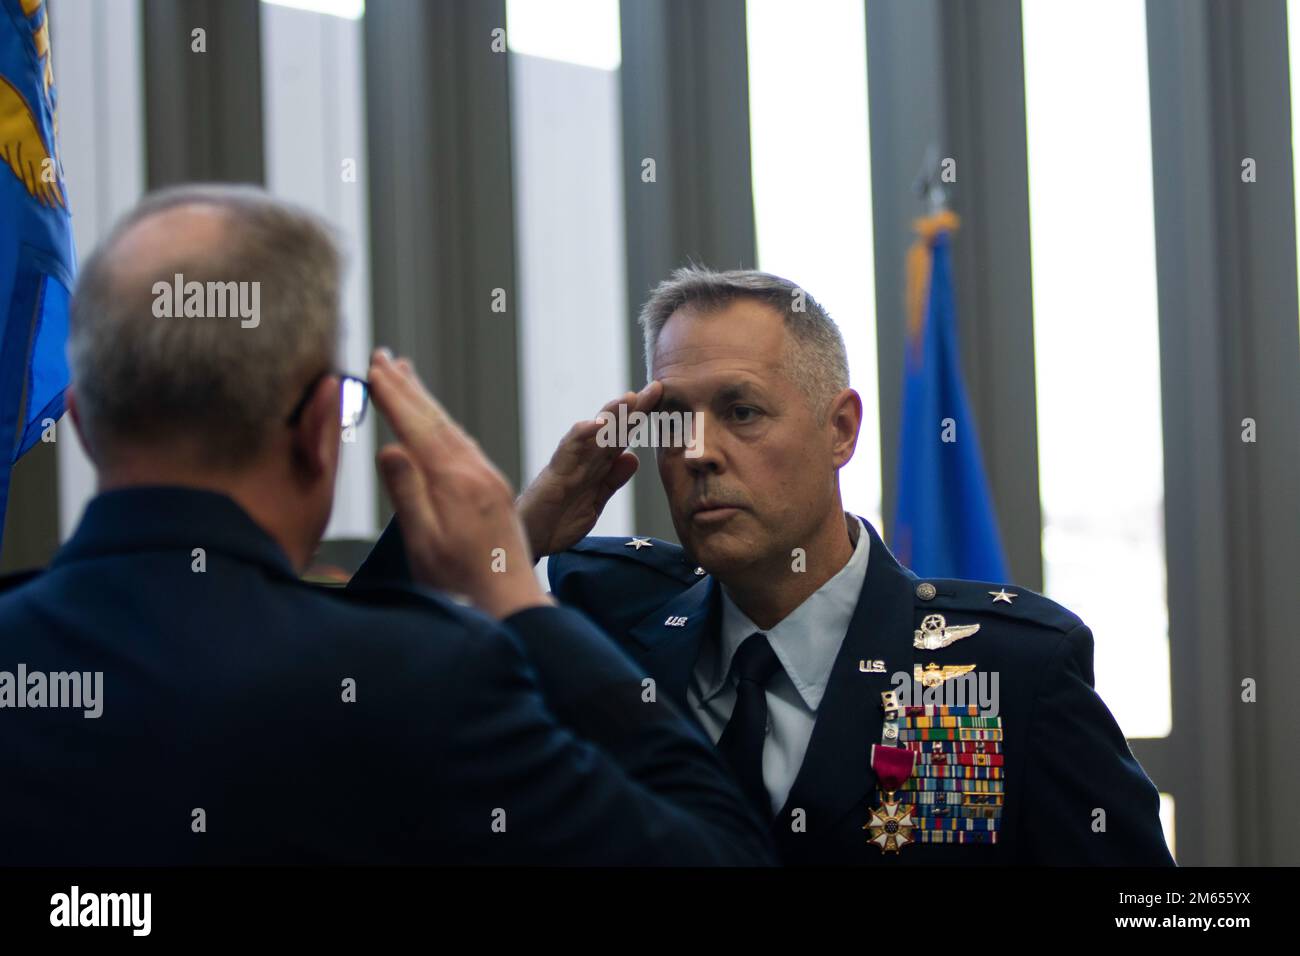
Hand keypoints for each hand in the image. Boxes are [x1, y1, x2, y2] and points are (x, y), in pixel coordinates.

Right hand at [367, 349, 550, 619]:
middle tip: (384, 354)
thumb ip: (408, 495)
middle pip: (436, 419)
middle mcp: (476, 472)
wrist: (512, 604)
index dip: (392, 396)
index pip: (416, 427)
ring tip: (406, 374)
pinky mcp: (495, 490)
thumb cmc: (459, 584)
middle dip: (407, 386)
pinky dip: (444, 425)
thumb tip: (389, 448)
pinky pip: (465, 445)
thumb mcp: (424, 544)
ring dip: (426, 401)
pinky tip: (437, 424)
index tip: (372, 367)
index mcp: (455, 482)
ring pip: (452, 428)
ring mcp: (489, 479)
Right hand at [516, 380, 662, 557]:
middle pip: (611, 429)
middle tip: (655, 388)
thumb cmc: (558, 520)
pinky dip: (581, 435)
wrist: (531, 540)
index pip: (621, 437)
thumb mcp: (595, 502)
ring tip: (629, 398)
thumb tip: (633, 457)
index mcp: (595, 466)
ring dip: (611, 414)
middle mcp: (583, 459)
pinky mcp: (555, 473)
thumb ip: (612, 481)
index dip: (639, 420)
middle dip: (633, 409)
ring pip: (592, 434)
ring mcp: (570, 463)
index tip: (661, 400)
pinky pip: (568, 450)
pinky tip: (596, 424)